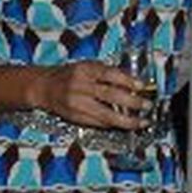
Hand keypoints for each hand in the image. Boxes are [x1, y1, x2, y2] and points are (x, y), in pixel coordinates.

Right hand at [30, 61, 150, 130]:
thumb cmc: (71, 75)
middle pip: (110, 95)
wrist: (44, 87)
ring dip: (127, 120)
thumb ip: (108, 73)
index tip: (142, 86)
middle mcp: (80, 86)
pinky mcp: (75, 117)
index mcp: (85, 69)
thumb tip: (134, 82)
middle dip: (132, 102)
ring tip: (141, 122)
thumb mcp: (88, 66)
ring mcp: (77, 103)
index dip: (128, 81)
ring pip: (106, 114)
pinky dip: (113, 125)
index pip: (110, 74)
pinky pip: (98, 123)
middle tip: (147, 105)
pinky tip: (124, 125)